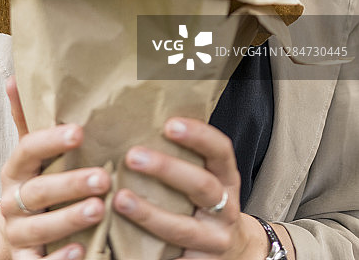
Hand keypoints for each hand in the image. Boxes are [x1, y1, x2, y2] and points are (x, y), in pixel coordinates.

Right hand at [0, 76, 110, 259]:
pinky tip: (81, 252)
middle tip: (104, 177)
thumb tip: (15, 76)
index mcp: (16, 169)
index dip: (52, 140)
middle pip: (37, 192)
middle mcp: (12, 200)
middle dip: (70, 184)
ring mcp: (17, 233)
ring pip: (40, 228)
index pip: (28, 149)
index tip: (80, 131)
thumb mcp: (29, 153)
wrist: (9, 235)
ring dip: (70, 219)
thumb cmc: (33, 183)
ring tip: (100, 210)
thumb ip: (27, 118)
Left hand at [112, 117, 293, 258]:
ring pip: (183, 229)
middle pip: (202, 186)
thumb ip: (186, 154)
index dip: (198, 135)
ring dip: (149, 214)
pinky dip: (150, 256)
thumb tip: (144, 113)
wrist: (239, 253)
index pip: (220, 151)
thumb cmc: (207, 203)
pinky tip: (122, 245)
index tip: (169, 124)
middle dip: (167, 170)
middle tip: (132, 156)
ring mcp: (215, 242)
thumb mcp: (209, 175)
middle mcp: (227, 209)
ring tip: (119, 199)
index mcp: (227, 179)